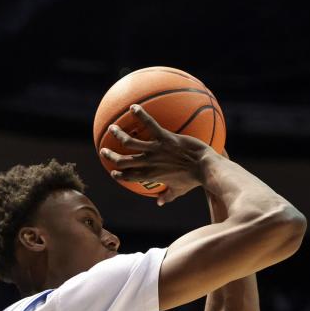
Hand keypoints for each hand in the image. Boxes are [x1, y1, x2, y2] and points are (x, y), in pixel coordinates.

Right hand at [100, 104, 216, 205]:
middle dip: (110, 156)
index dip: (118, 174)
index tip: (113, 171)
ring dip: (118, 135)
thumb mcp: (178, 191)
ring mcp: (156, 150)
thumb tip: (160, 203)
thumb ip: (167, 197)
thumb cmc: (194, 180)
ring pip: (129, 142)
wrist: (206, 168)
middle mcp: (149, 163)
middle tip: (104, 150)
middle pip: (123, 161)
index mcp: (150, 176)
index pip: (128, 176)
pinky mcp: (165, 138)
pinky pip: (150, 124)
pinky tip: (134, 107)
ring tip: (112, 127)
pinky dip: (140, 115)